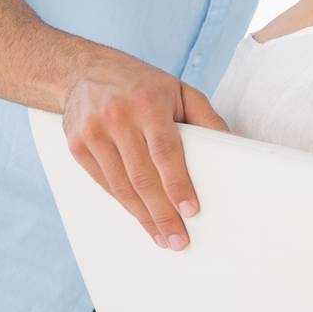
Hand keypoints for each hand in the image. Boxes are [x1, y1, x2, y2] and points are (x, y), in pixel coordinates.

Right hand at [61, 50, 228, 250]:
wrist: (83, 71)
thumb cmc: (143, 84)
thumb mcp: (180, 90)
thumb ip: (207, 118)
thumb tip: (235, 146)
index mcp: (148, 104)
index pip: (166, 152)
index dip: (178, 184)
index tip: (192, 211)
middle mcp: (117, 119)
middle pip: (142, 176)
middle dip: (162, 213)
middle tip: (178, 240)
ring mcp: (93, 134)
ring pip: (121, 186)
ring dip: (143, 216)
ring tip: (162, 238)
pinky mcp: (77, 146)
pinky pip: (105, 183)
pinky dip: (124, 204)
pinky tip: (140, 218)